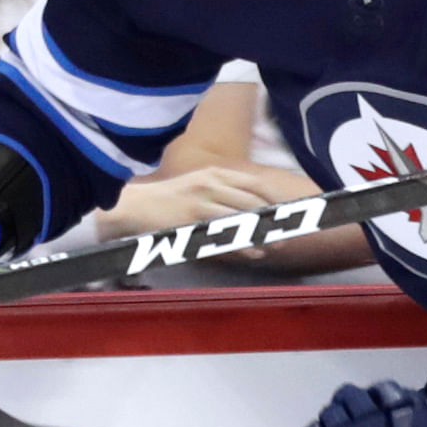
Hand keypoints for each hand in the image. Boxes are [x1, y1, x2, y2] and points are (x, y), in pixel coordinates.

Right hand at [93, 161, 314, 251]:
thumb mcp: (197, 185)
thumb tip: (251, 208)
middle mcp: (212, 183)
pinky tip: (255, 252)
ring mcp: (203, 200)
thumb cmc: (168, 200)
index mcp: (215, 174)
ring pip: (243, 218)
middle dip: (274, 219)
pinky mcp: (193, 219)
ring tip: (276, 246)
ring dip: (262, 234)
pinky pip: (225, 233)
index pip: (255, 184)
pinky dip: (243, 244)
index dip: (275, 199)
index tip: (291, 211)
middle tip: (289, 233)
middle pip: (253, 201)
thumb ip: (223, 192)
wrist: (135, 206)